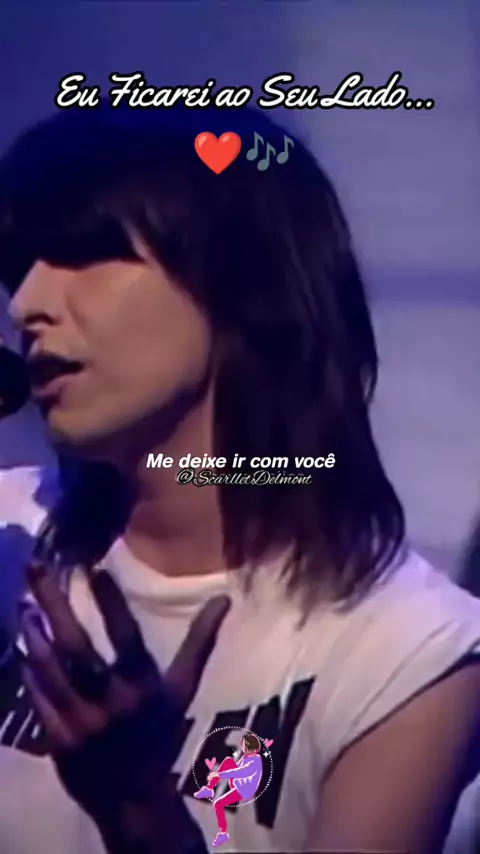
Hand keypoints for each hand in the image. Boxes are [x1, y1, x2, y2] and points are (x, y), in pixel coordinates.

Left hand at [20, 561, 229, 851]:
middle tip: (37, 568)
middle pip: (78, 647)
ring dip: (36, 636)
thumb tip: (222, 599)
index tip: (94, 567)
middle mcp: (112, 702)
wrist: (134, 797)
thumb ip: (198, 642)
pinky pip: (39, 701)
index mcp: (144, 686)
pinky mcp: (59, 741)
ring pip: (52, 672)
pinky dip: (31, 674)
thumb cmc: (160, 732)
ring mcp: (82, 723)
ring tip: (25, 605)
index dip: (111, 602)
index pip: (125, 636)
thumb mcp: (182, 689)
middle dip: (55, 605)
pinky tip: (25, 650)